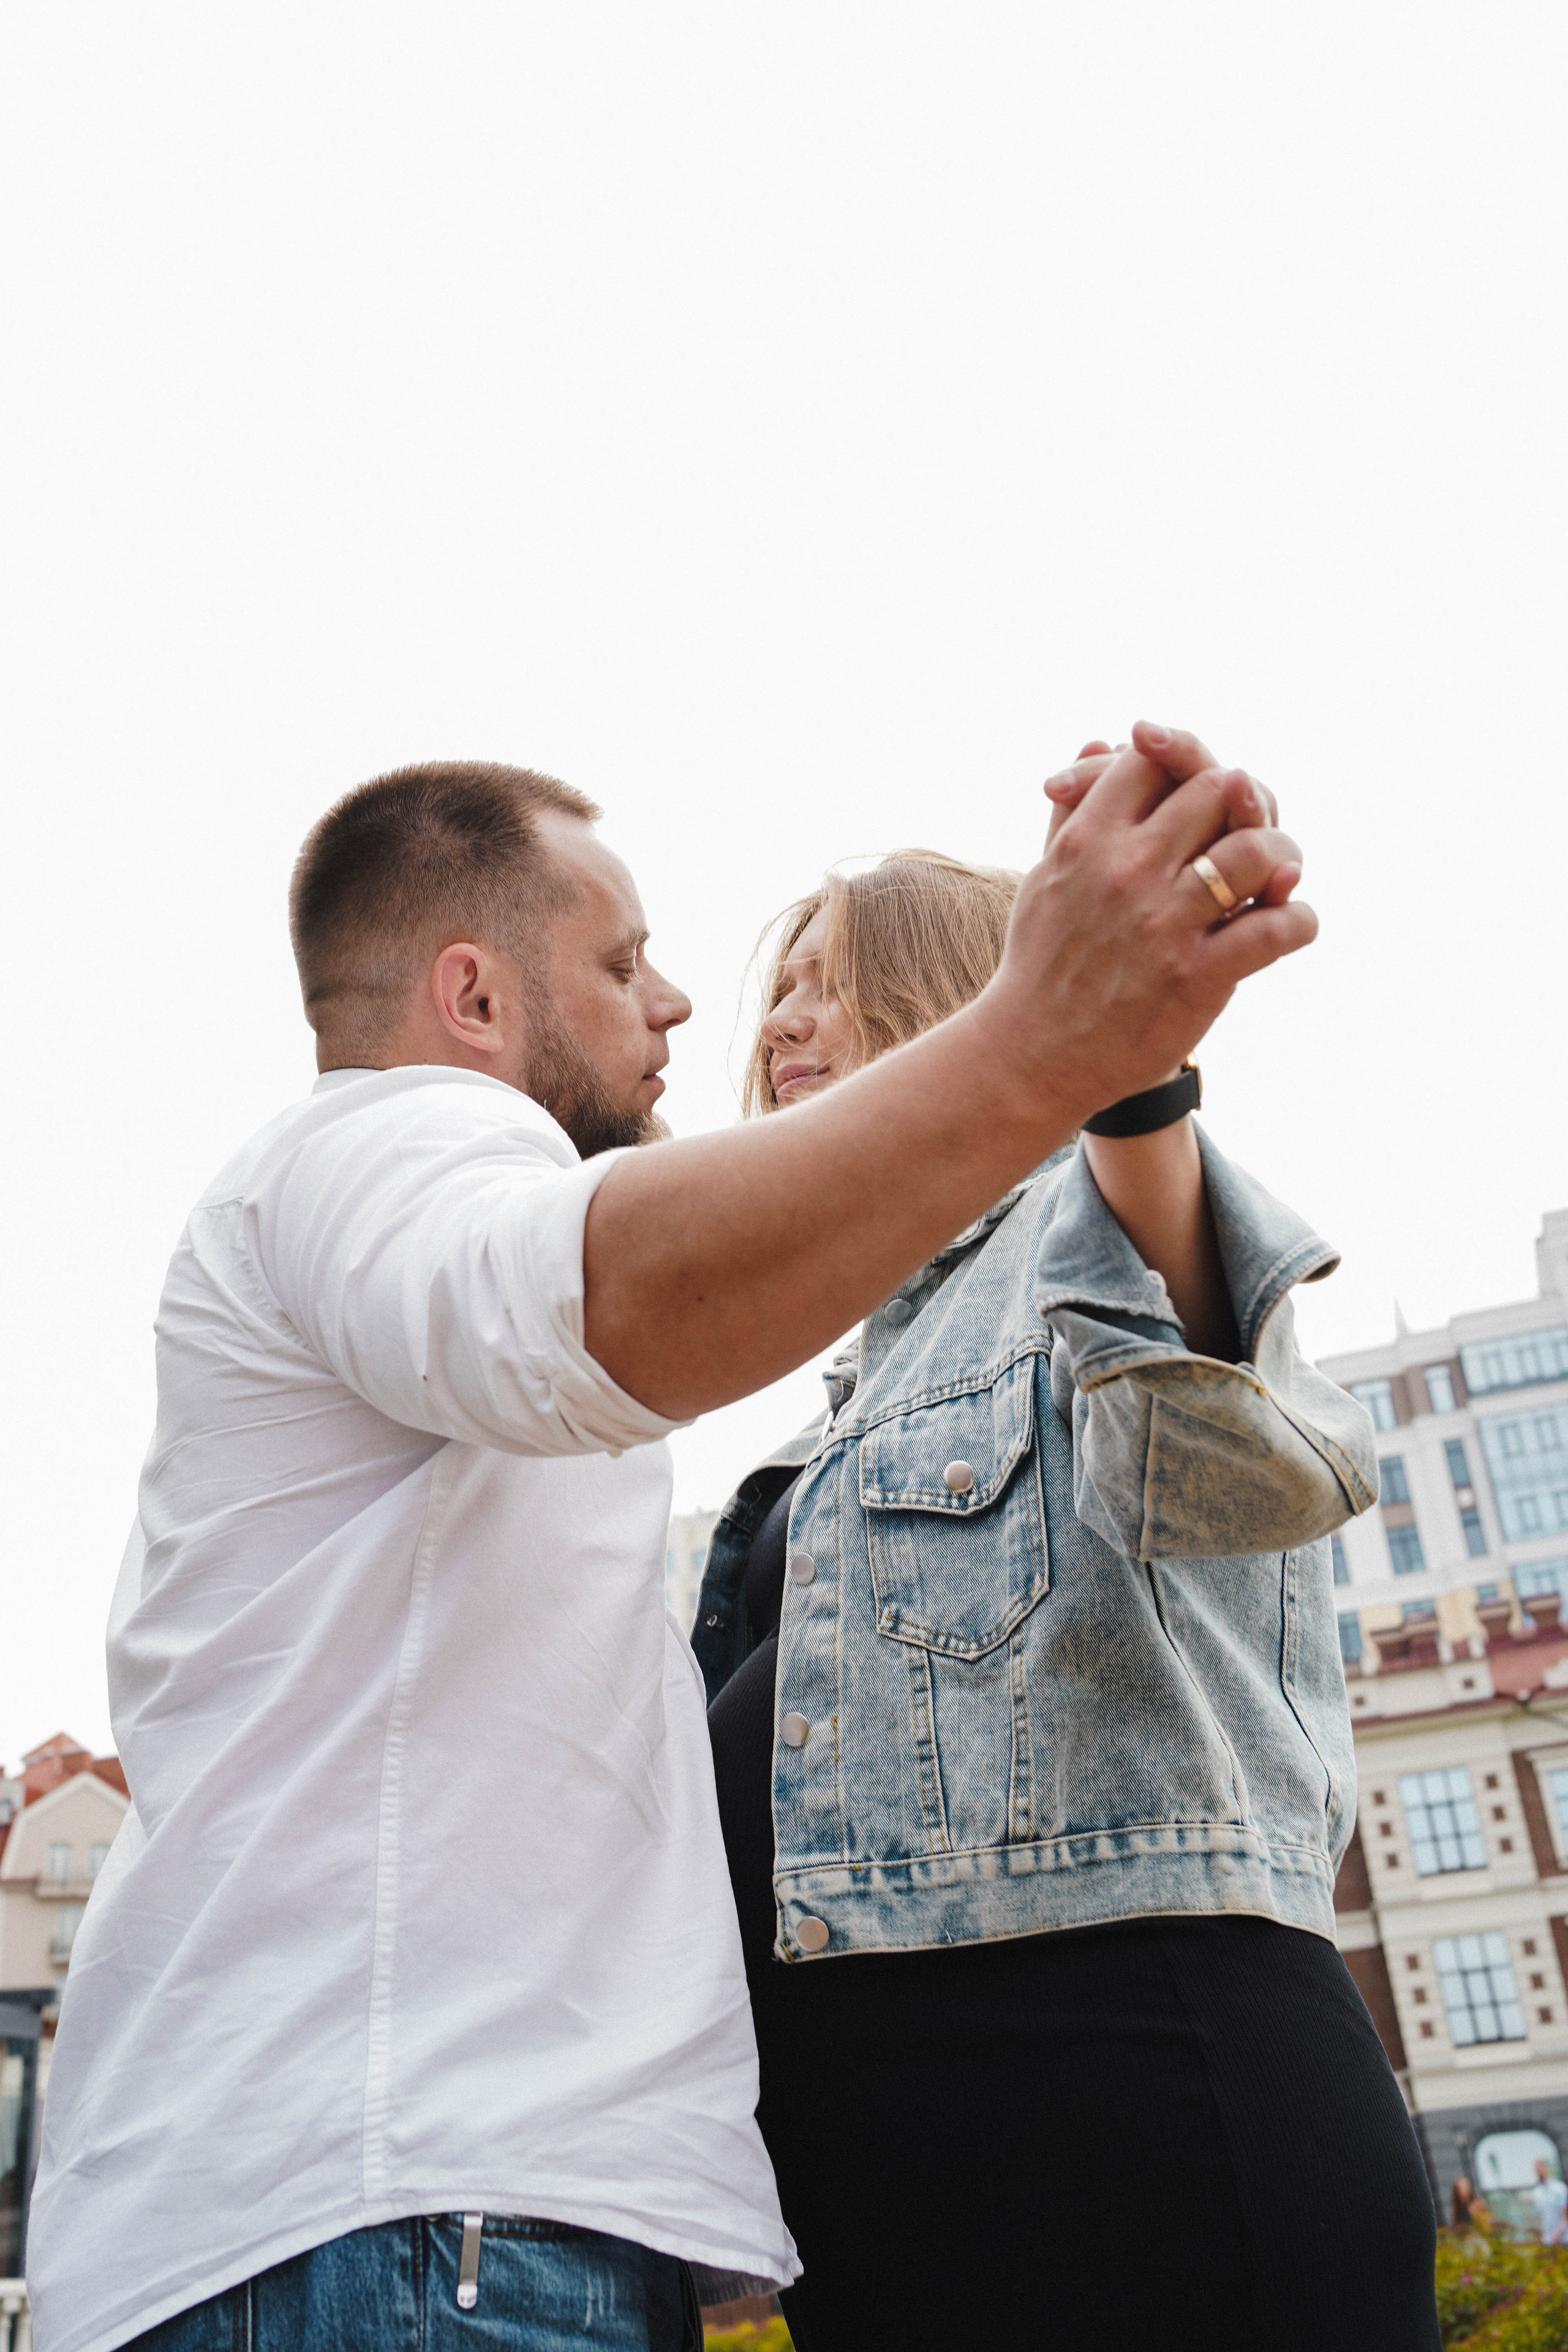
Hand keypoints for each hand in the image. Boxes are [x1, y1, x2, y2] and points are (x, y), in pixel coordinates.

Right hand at [978, 720, 1314, 1118]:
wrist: (1033, 1055)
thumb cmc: (1042, 963)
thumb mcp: (1046, 875)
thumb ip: (1075, 809)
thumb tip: (1099, 741)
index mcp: (1088, 840)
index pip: (1154, 759)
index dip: (1187, 766)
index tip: (1199, 799)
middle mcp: (1127, 871)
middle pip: (1216, 789)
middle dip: (1246, 803)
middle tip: (1255, 832)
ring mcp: (1164, 922)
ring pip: (1256, 851)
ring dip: (1284, 858)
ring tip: (1280, 877)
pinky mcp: (1197, 976)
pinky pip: (1276, 929)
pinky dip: (1298, 921)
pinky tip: (1289, 927)